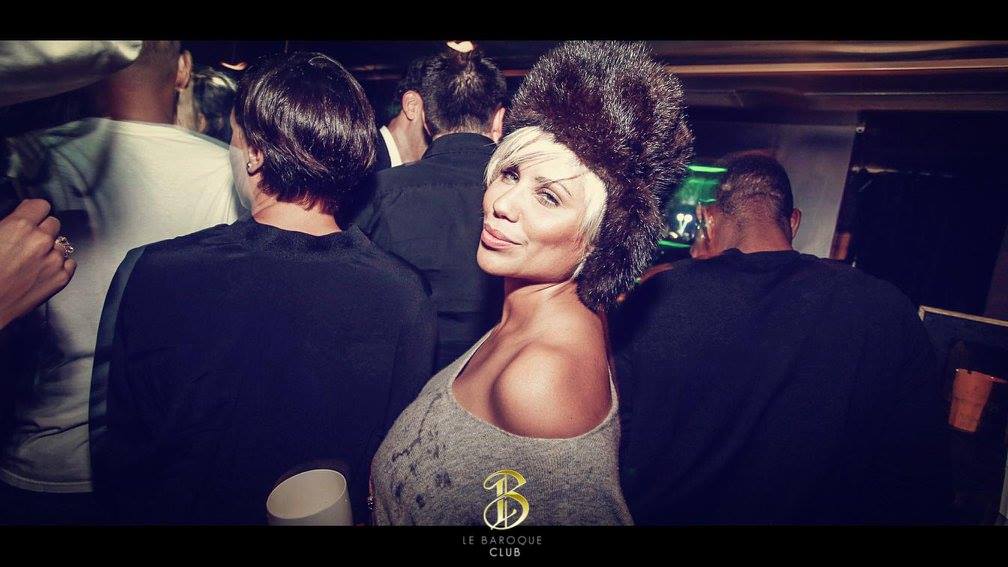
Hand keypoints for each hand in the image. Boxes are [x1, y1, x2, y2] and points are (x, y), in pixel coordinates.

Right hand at [0, 199, 76, 328]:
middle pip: (53, 224)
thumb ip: (9, 224)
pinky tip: (43, 271)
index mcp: (20, 226)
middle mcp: (42, 240)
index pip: (41, 205)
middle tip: (28, 243)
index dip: (34, 211)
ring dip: (50, 249)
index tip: (32, 216)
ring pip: (61, 244)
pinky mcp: (62, 278)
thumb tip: (20, 216)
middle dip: (42, 230)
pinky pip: (70, 263)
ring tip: (32, 261)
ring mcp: (54, 260)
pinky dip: (60, 265)